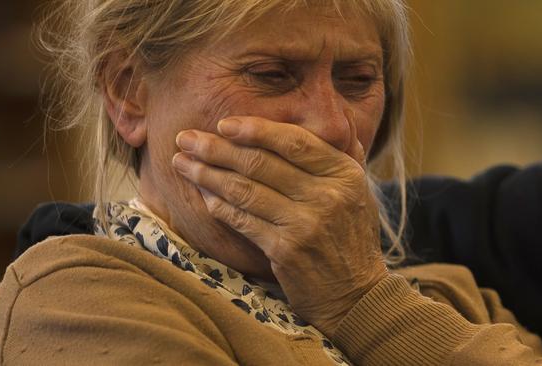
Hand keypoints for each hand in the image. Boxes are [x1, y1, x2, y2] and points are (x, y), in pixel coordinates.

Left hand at [173, 116, 387, 335]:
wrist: (355, 294)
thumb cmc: (350, 238)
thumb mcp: (359, 192)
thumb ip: (341, 155)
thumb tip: (330, 115)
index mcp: (345, 174)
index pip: (293, 141)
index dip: (255, 129)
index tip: (223, 123)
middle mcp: (327, 195)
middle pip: (261, 163)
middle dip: (217, 148)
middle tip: (186, 138)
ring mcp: (305, 224)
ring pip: (246, 190)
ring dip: (208, 174)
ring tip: (182, 163)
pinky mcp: (285, 250)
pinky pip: (242, 220)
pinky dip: (219, 205)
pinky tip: (203, 194)